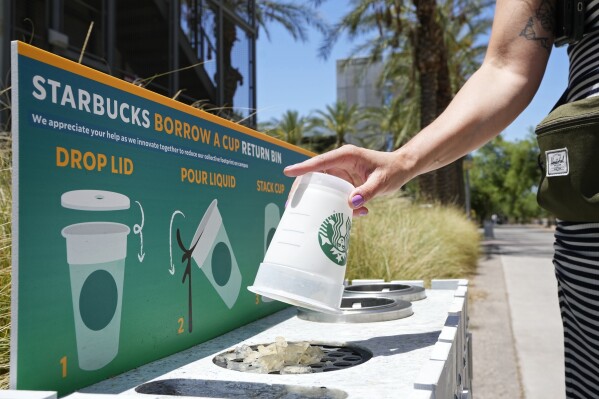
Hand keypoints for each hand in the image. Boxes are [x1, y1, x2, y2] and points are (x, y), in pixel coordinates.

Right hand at [284, 145, 409, 216]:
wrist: (402, 168)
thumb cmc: (392, 170)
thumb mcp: (382, 182)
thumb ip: (367, 192)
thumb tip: (350, 203)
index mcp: (346, 156)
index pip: (321, 162)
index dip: (303, 168)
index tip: (287, 172)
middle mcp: (340, 162)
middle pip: (315, 174)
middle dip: (304, 189)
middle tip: (292, 204)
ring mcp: (342, 172)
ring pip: (323, 186)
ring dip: (324, 201)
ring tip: (323, 215)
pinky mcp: (346, 181)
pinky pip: (336, 193)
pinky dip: (341, 205)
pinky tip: (356, 213)